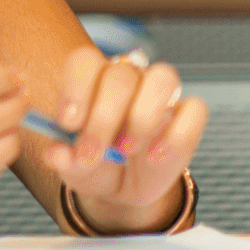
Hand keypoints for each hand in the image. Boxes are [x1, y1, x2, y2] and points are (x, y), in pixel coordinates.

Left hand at [48, 47, 207, 232]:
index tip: (68, 124)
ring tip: (124, 149)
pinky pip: (194, 109)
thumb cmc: (95, 165)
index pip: (85, 60)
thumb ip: (63, 158)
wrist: (124, 189)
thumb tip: (55, 154)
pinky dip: (176, 134)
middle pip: (121, 76)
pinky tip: (154, 157)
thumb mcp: (73, 167)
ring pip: (163, 77)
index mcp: (92, 80)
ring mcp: (161, 96)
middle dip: (103, 118)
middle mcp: (128, 79)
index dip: (76, 87)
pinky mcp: (188, 119)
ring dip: (142, 116)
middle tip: (91, 153)